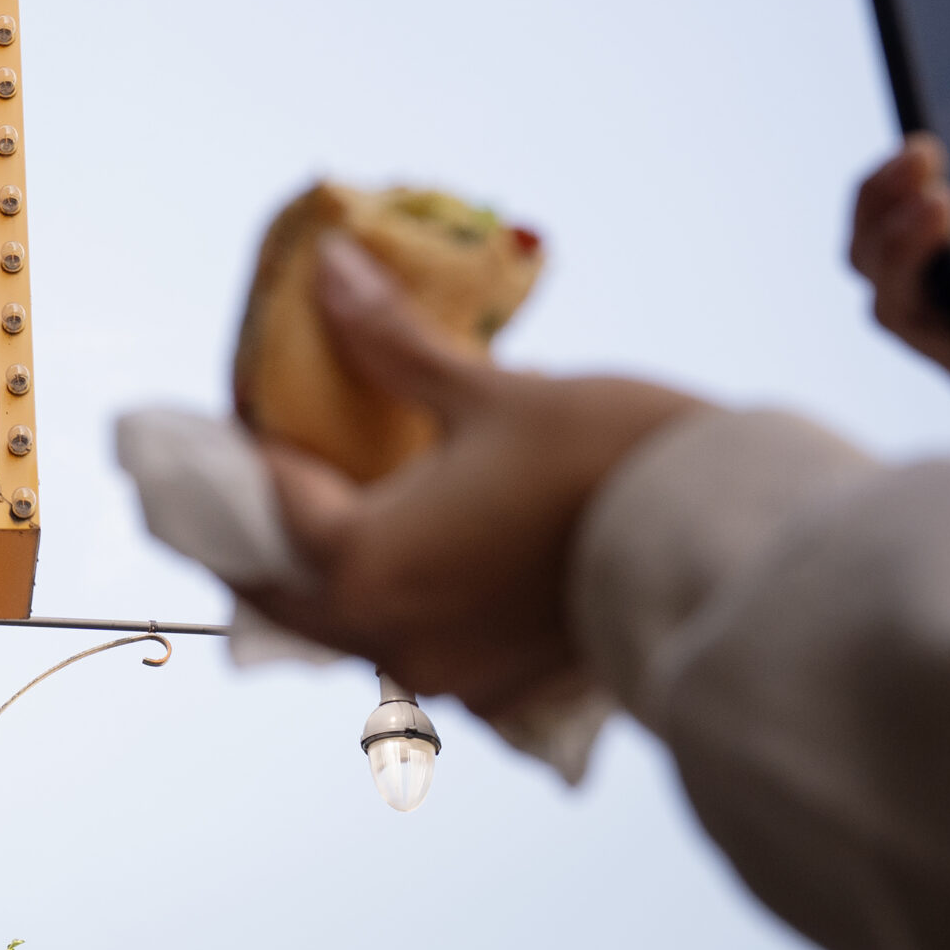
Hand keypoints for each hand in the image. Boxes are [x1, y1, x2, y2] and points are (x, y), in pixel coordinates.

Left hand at [244, 236, 702, 717]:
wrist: (729, 545)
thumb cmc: (609, 461)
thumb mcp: (491, 393)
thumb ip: (391, 342)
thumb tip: (330, 263)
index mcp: (364, 565)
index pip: (258, 510)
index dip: (232, 456)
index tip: (220, 416)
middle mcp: (389, 635)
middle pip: (276, 589)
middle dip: (248, 531)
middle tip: (239, 473)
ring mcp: (444, 671)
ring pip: (338, 625)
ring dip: (314, 569)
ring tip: (313, 502)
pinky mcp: (496, 685)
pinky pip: (406, 643)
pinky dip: (385, 598)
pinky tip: (402, 549)